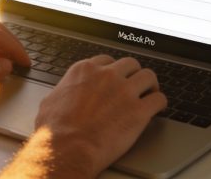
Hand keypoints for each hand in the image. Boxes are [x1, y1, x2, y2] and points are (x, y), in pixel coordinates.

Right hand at [29, 55, 166, 176]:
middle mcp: (107, 76)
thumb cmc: (55, 131)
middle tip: (135, 84)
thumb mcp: (50, 102)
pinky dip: (160, 104)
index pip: (106, 60)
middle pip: (130, 64)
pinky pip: (159, 99)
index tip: (116, 77)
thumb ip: (63, 92)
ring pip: (148, 76)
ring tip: (150, 93)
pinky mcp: (139, 111)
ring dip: (150, 84)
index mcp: (85, 71)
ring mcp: (124, 91)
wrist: (68, 149)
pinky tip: (158, 109)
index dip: (113, 70)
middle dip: (133, 74)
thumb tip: (62, 95)